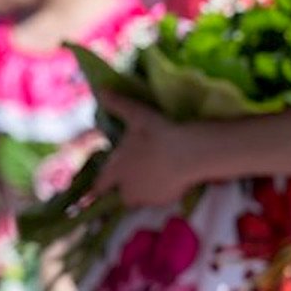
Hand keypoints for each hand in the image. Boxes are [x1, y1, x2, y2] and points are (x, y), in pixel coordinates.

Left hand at [90, 96, 206, 207]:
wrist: (191, 152)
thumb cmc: (160, 133)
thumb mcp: (138, 114)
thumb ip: (118, 104)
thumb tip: (102, 90)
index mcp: (117, 170)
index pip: (100, 185)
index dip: (100, 185)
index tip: (99, 187)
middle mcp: (128, 188)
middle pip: (120, 195)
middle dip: (123, 188)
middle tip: (133, 176)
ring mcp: (147, 197)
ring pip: (139, 200)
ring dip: (141, 192)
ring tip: (151, 177)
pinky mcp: (165, 200)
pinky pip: (158, 200)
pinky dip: (160, 193)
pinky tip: (168, 179)